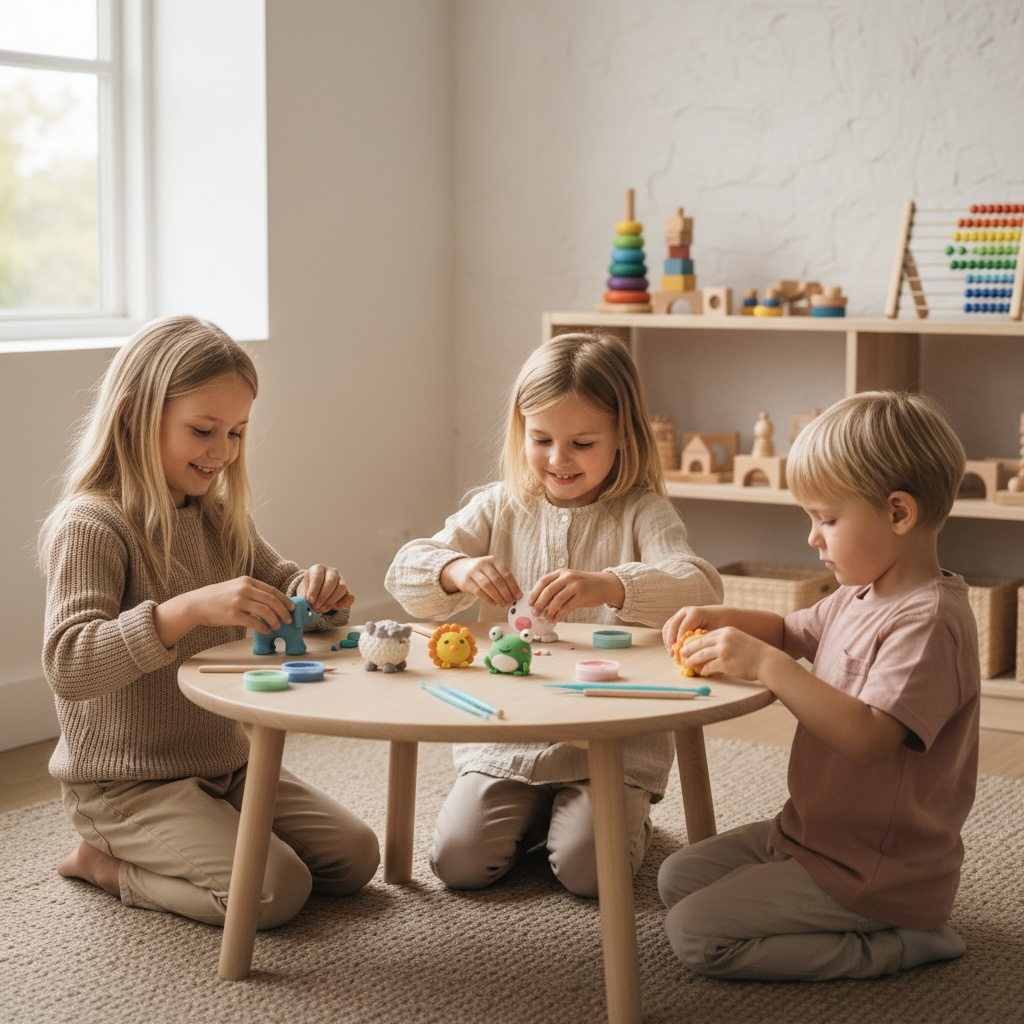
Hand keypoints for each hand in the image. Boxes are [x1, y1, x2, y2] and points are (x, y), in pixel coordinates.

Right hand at [155, 576, 295, 647]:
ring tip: (277, 626)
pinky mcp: (233, 615)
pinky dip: (263, 627)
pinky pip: (254, 622)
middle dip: (283, 611)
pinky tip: (266, 630)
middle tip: (288, 620)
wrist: (196, 604)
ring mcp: (238, 602)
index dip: (284, 600)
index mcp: (247, 581)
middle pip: (272, 601)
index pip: (272, 590)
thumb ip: (252, 591)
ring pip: (266, 611)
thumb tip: (272, 603)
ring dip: (275, 620)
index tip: (292, 608)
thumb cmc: (218, 598)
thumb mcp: (236, 587)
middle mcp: (244, 589)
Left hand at [298, 564, 354, 614]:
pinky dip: (344, 603)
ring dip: (331, 601)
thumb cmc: (308, 590)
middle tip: (316, 607)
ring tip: (322, 609)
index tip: (310, 600)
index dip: (314, 589)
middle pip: (331, 581)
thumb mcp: (303, 591)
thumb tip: (305, 605)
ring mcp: (341, 580)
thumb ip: (303, 597)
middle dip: (323, 596)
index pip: (317, 576)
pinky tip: (335, 608)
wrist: (316, 592)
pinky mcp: (347, 590)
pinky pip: (350, 596)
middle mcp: (331, 572)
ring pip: (341, 588)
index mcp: (318, 569)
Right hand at [440, 557, 520, 606]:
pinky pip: (479, 592)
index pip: (506, 573)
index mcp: (492, 560)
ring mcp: (473, 572)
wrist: (459, 569)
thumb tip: (515, 594)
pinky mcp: (466, 581)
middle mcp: (483, 564)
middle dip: (506, 592)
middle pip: (497, 580)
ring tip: (503, 604)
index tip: (518, 596)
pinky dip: (488, 599)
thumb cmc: (481, 572)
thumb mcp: (491, 569)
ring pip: (487, 585)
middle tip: (510, 602)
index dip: (513, 586)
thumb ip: (502, 579)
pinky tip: (494, 603)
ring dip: (497, 597)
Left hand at [528, 570, 622, 622]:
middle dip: (539, 603)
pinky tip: (556, 619)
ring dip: (549, 611)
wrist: (604, 584)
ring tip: (546, 618)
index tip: (530, 603)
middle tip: (535, 613)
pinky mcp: (582, 596)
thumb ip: (556, 587)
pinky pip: (567, 607)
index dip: (535, 593)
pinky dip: (559, 614)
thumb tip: (539, 603)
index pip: (543, 581)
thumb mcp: (568, 580)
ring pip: (557, 600)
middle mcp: (567, 577)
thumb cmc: (582, 585)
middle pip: (548, 591)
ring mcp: (576, 586)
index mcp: (561, 572)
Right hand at [662, 605, 728, 650]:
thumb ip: (702, 640)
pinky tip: (671, 646)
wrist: (724, 615)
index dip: (679, 642)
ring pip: (668, 626)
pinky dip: (668, 636)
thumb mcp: (714, 633)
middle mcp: (685, 611)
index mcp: (695, 613)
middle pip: (672, 627)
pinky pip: (669, 626)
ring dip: (667, 639)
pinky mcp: (679, 616)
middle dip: (670, 641)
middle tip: (673, 655)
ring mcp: (681, 613)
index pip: (682, 629)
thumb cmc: (721, 624)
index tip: (680, 654)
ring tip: (671, 652)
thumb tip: (690, 653)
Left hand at [674, 626, 775, 683]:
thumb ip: (725, 641)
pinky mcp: (724, 663)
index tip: (689, 645)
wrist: (767, 661)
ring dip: (692, 660)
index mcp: (726, 631)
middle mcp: (723, 639)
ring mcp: (723, 651)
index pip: (706, 635)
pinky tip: (702, 672)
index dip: (696, 641)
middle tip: (681, 653)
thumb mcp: (739, 639)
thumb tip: (709, 648)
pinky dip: (703, 670)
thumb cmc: (754, 652)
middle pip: (699, 643)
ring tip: (687, 663)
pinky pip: (708, 667)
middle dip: (688, 649)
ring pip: (700, 655)